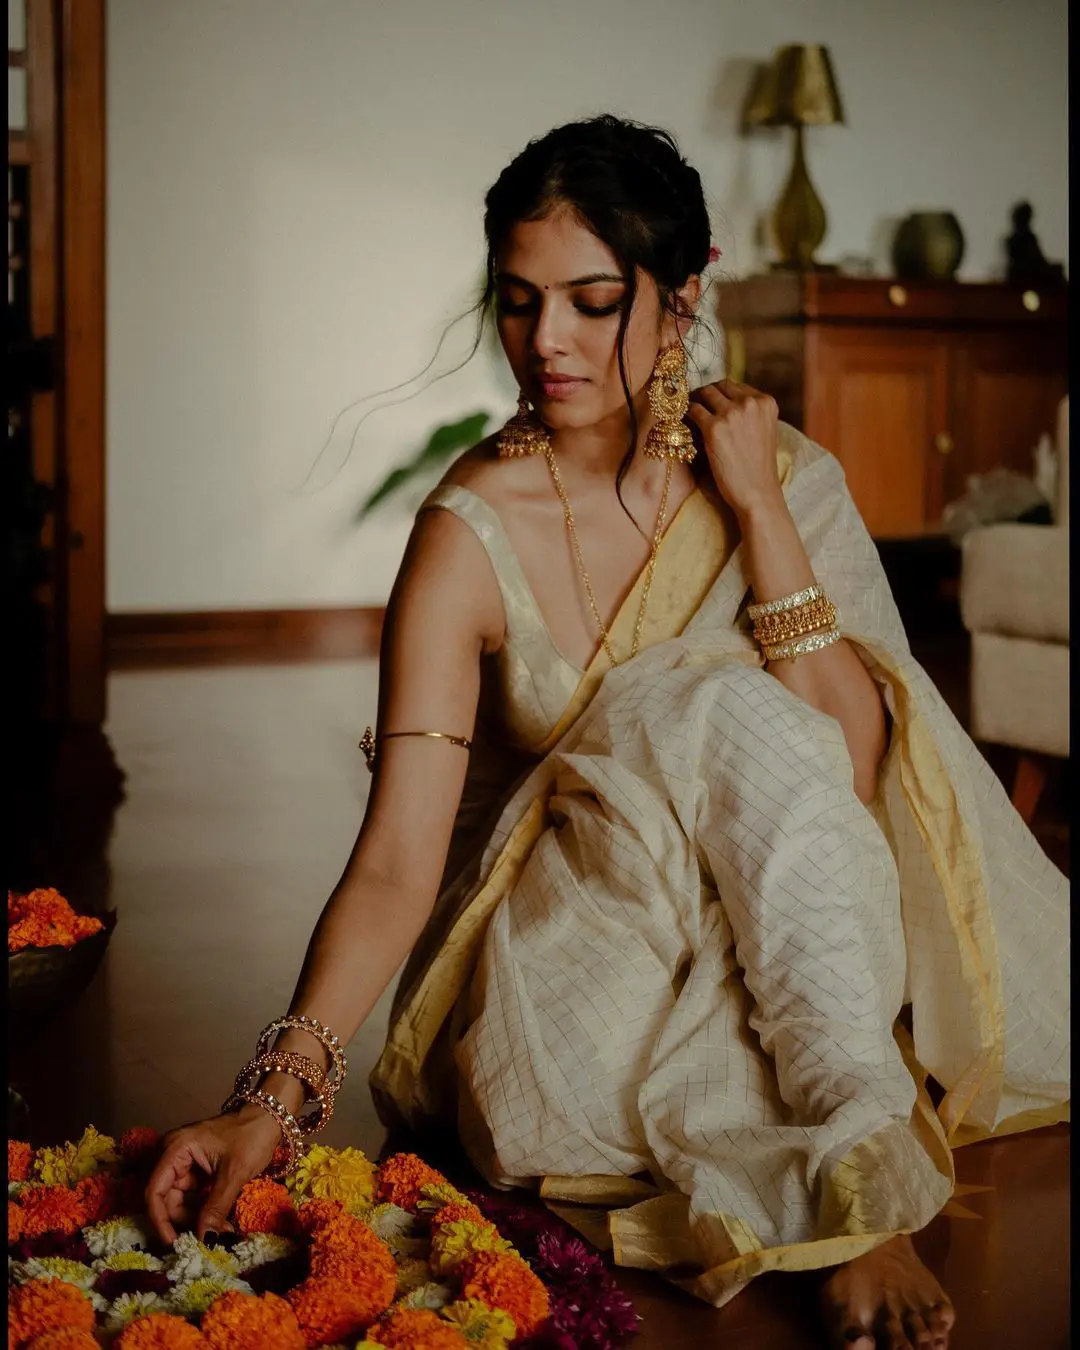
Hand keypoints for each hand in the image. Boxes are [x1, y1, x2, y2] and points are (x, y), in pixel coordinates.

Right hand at [145, 1106, 280, 1244]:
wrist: (270, 1118)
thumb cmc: (252, 1136)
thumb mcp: (234, 1173)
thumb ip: (216, 1208)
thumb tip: (205, 1241)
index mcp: (176, 1148)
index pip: (154, 1190)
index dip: (159, 1220)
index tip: (173, 1243)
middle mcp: (173, 1155)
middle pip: (165, 1199)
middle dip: (183, 1222)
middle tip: (205, 1240)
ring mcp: (185, 1163)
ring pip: (179, 1202)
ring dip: (195, 1220)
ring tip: (220, 1231)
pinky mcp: (196, 1170)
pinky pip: (192, 1197)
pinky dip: (203, 1212)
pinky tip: (219, 1223)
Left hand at [686, 379, 783, 520]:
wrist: (758, 493)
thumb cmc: (758, 468)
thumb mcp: (764, 431)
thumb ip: (751, 414)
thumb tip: (725, 403)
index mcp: (766, 401)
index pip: (735, 386)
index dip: (720, 394)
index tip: (710, 403)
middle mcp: (750, 402)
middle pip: (719, 386)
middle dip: (706, 395)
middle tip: (695, 406)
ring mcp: (732, 413)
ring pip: (704, 394)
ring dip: (695, 402)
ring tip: (688, 414)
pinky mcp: (714, 427)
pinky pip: (692, 410)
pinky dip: (686, 414)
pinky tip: (682, 423)